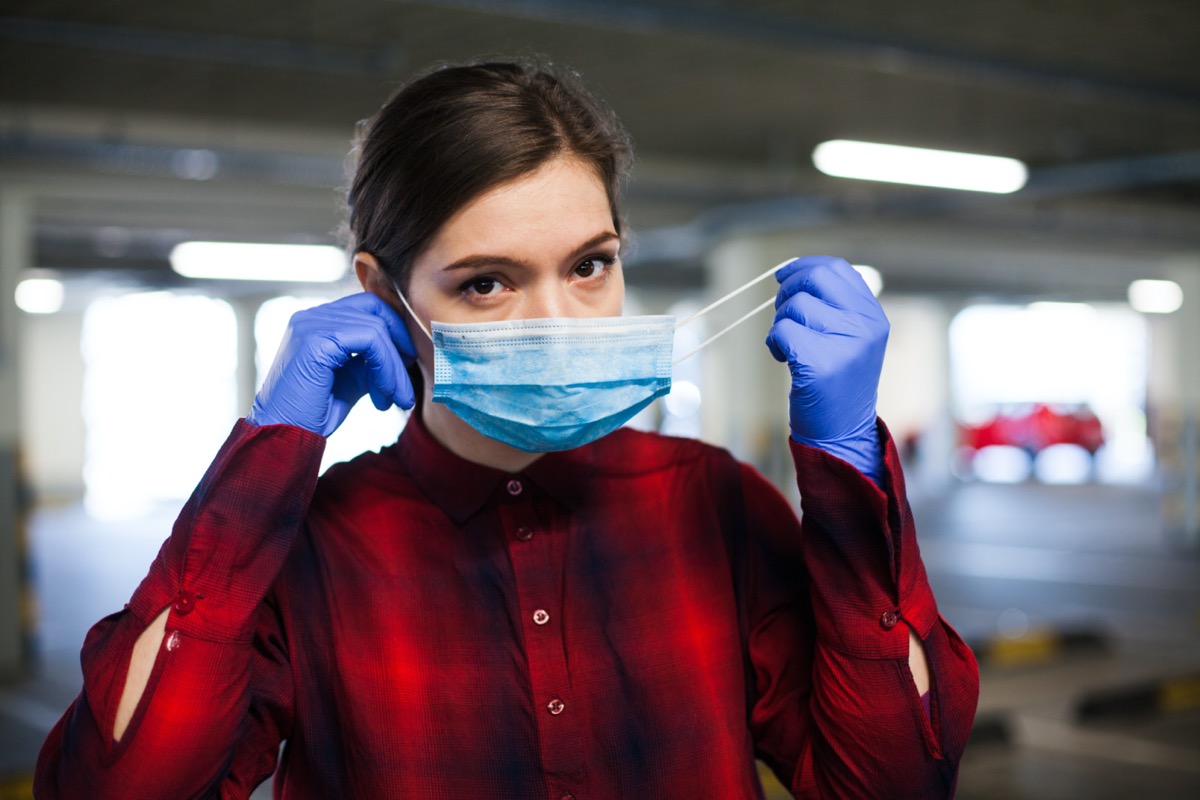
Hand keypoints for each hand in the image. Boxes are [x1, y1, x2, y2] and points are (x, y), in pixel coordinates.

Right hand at [248, 293, 415, 435]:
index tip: (408, 363)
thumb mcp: (351, 380)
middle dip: (400, 346)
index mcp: (318, 321)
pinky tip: (385, 395)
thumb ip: (371, 361)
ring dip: (395, 368)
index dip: (395, 330)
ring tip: (397, 399)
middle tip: (406, 383)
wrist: (283, 435)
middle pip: (375, 310)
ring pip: (376, 328)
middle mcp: (312, 316)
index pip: (368, 306)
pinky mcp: (316, 339)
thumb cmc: (313, 413)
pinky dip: (387, 368)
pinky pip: (370, 340)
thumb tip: (405, 353)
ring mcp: (311, 324)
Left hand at [765, 256, 888, 482]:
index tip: (784, 276)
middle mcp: (865, 326)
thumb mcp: (850, 339)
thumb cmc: (837, 383)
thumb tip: (794, 272)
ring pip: (794, 306)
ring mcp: (845, 343)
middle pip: (814, 279)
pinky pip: (782, 331)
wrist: (842, 432)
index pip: (837, 269)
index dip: (804, 267)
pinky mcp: (820, 363)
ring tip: (789, 348)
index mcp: (873, 316)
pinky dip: (774, 343)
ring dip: (780, 324)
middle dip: (788, 290)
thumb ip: (835, 306)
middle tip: (783, 313)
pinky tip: (783, 360)